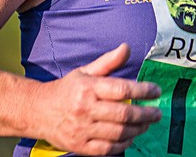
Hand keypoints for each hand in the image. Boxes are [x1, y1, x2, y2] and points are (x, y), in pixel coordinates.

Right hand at [33, 43, 161, 154]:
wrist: (38, 111)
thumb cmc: (66, 89)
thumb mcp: (85, 72)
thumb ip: (108, 62)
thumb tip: (126, 48)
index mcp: (88, 88)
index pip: (122, 89)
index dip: (143, 90)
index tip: (156, 91)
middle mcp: (85, 109)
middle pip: (124, 114)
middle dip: (146, 114)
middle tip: (157, 113)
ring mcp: (82, 129)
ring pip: (119, 133)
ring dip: (138, 129)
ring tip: (147, 124)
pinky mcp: (80, 146)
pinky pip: (108, 149)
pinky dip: (123, 144)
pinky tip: (131, 137)